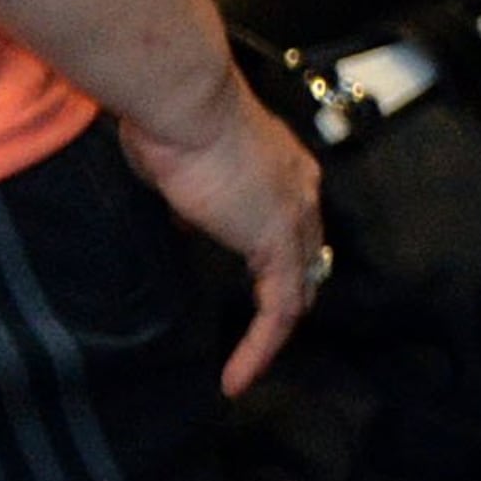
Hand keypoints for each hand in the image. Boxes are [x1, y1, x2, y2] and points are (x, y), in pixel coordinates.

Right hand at [120, 78, 323, 395]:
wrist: (188, 104)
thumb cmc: (175, 121)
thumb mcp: (187, 164)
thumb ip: (195, 192)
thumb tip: (188, 213)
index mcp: (284, 168)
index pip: (294, 228)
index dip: (277, 265)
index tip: (251, 293)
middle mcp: (301, 190)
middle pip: (305, 261)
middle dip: (284, 302)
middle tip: (258, 343)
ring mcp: (295, 216)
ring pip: (296, 291)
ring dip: (271, 336)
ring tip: (245, 372)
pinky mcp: (278, 243)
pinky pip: (278, 309)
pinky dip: (260, 347)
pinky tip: (237, 376)